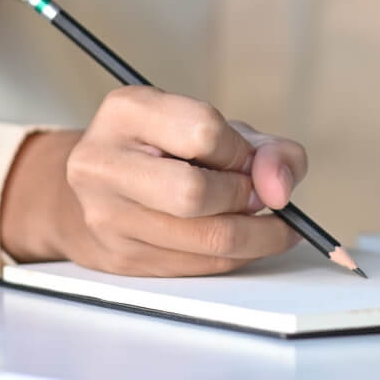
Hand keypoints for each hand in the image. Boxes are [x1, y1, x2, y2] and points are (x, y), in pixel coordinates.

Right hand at [0, 88, 307, 275]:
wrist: (100, 190)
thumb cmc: (167, 153)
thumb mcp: (219, 130)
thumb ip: (266, 149)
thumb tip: (280, 187)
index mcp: (127, 112)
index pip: (203, 131)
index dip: (241, 152)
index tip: (247, 160)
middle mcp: (104, 163)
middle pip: (195, 193)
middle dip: (245, 198)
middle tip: (256, 197)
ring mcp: (107, 215)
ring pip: (205, 241)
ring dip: (255, 236)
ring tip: (261, 221)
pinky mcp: (120, 258)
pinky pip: (201, 267)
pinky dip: (236, 256)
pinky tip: (241, 240)